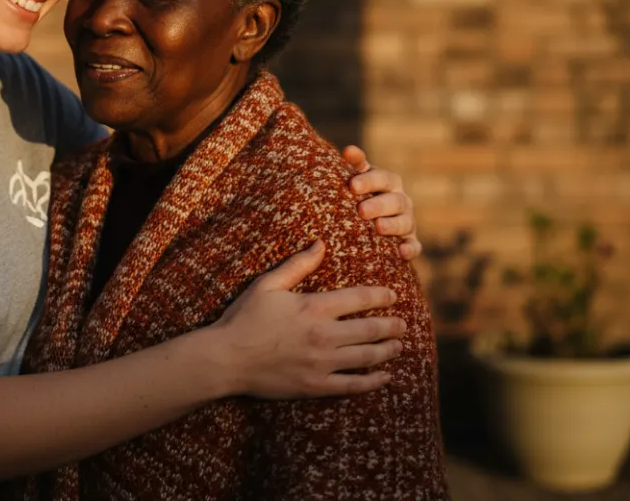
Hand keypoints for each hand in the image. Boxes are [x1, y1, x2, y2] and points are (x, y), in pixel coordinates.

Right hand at [210, 240, 404, 399]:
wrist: (226, 358)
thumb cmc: (243, 318)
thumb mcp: (267, 285)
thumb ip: (297, 265)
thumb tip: (321, 243)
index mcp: (314, 307)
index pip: (360, 298)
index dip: (381, 295)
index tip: (393, 294)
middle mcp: (324, 335)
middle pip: (371, 328)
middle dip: (392, 325)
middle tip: (403, 323)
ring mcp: (322, 363)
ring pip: (368, 356)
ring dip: (388, 350)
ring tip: (399, 345)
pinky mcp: (316, 385)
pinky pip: (354, 385)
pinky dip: (374, 381)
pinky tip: (386, 377)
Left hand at [342, 145, 420, 260]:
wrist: (368, 222)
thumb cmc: (360, 194)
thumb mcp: (358, 178)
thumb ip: (355, 165)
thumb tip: (349, 150)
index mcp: (389, 183)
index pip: (383, 178)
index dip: (369, 181)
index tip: (352, 186)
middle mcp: (401, 201)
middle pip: (395, 201)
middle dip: (379, 205)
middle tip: (361, 211)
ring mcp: (407, 222)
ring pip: (405, 222)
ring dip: (393, 225)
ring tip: (378, 227)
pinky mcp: (410, 242)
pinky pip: (414, 246)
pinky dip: (410, 249)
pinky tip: (401, 252)